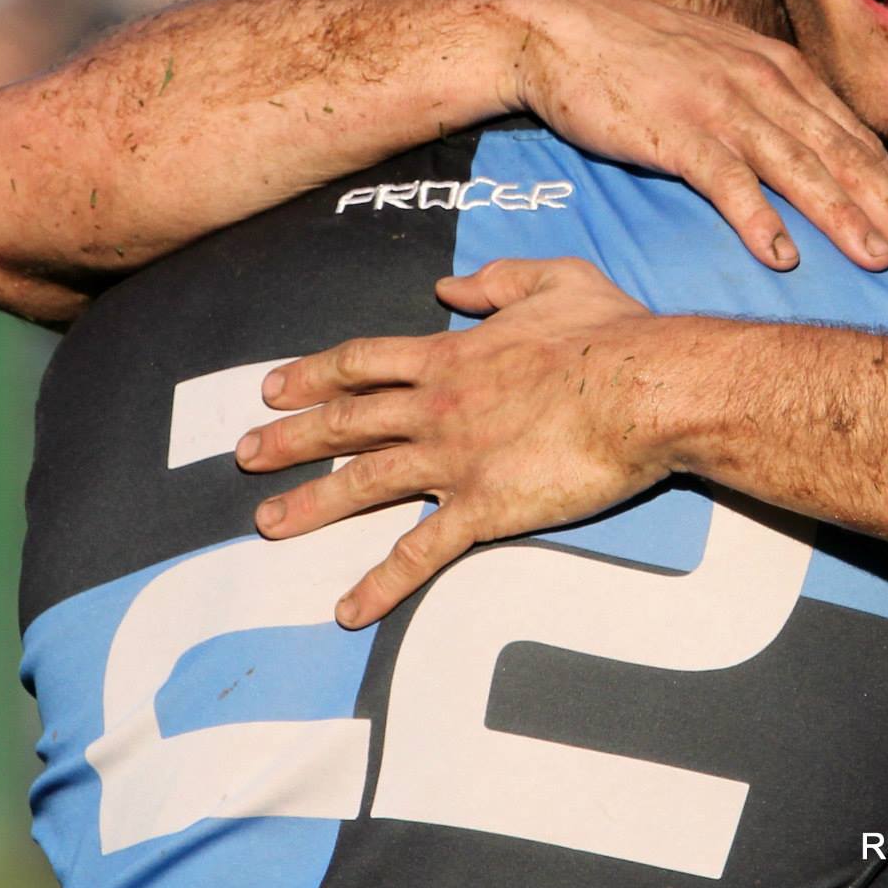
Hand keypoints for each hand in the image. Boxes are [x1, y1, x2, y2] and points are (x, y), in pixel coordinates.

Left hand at [234, 257, 680, 626]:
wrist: (644, 388)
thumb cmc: (611, 332)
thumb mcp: (556, 279)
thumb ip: (497, 279)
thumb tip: (449, 285)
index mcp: (452, 355)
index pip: (363, 363)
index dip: (315, 374)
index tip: (275, 386)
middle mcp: (438, 407)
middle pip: (345, 421)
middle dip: (289, 437)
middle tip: (244, 453)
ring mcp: (454, 460)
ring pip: (363, 484)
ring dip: (310, 505)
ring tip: (266, 523)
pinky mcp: (483, 508)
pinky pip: (420, 552)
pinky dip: (380, 583)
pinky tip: (347, 609)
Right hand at [494, 0, 887, 271]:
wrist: (557, 26)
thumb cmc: (634, 52)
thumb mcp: (717, 62)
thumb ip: (763, 99)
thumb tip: (802, 148)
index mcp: (778, 68)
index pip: (852, 136)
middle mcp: (762, 82)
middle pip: (843, 155)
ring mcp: (719, 104)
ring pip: (799, 167)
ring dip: (843, 217)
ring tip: (878, 260)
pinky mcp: (674, 128)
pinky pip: (725, 180)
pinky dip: (757, 218)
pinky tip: (781, 256)